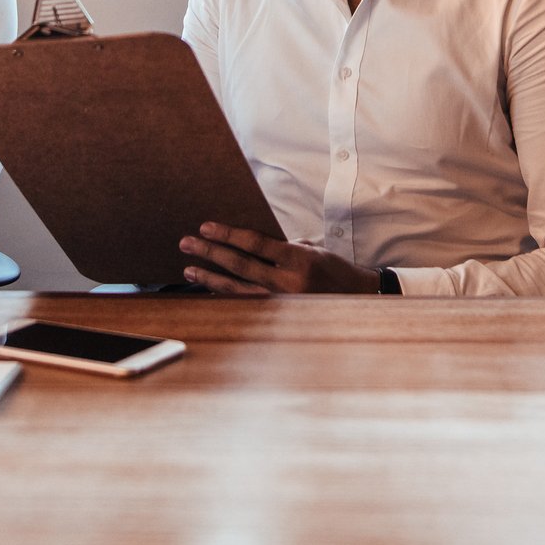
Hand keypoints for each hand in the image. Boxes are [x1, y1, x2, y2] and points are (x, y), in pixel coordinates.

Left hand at [177, 222, 382, 295]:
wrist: (358, 300)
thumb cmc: (334, 270)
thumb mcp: (313, 250)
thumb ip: (282, 247)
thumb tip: (249, 245)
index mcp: (298, 259)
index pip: (255, 244)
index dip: (228, 234)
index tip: (205, 227)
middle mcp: (288, 282)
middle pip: (240, 265)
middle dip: (210, 253)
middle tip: (186, 243)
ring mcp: (282, 302)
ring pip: (237, 289)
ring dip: (210, 278)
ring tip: (188, 270)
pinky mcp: (280, 317)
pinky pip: (246, 304)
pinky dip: (225, 296)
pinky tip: (209, 291)